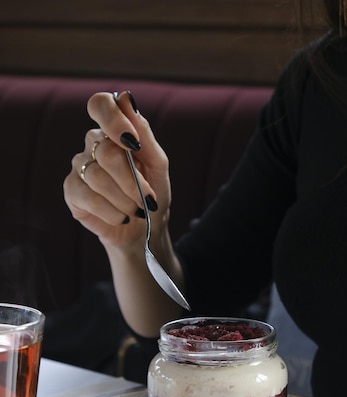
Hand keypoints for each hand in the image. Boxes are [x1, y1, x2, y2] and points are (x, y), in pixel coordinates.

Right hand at [63, 90, 170, 249]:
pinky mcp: (71, 191)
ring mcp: (79, 167)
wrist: (144, 229)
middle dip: (132, 181)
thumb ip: (145, 134)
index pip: (100, 104)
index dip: (113, 119)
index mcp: (114, 131)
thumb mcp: (158, 165)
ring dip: (125, 200)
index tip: (132, 142)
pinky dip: (112, 212)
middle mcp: (93, 144)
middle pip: (106, 152)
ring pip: (98, 177)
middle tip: (146, 199)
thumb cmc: (152, 194)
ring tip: (135, 210)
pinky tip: (121, 217)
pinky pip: (89, 198)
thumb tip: (127, 99)